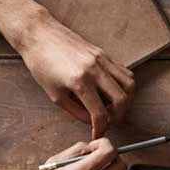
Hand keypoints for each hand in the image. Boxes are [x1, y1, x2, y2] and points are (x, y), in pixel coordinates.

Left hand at [11, 13, 133, 136]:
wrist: (40, 35)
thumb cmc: (41, 64)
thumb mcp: (53, 93)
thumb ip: (75, 110)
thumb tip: (90, 121)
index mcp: (79, 82)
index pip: (99, 113)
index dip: (101, 128)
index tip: (99, 134)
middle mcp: (95, 70)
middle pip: (122, 99)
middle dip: (119, 115)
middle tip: (110, 121)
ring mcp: (102, 60)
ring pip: (129, 84)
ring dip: (126, 100)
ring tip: (115, 106)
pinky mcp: (104, 54)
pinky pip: (125, 72)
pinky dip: (125, 85)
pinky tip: (114, 90)